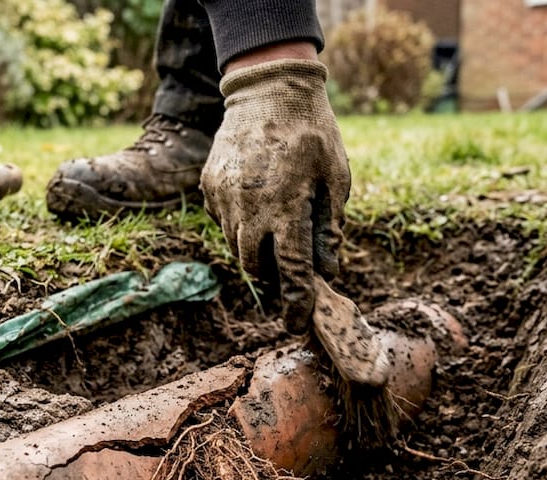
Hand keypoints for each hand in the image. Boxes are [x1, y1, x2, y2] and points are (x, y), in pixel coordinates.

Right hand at [201, 58, 349, 333]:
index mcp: (286, 206)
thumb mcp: (336, 176)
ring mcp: (224, 196)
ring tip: (275, 225)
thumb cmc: (313, 131)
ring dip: (255, 250)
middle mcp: (249, 206)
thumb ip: (331, 227)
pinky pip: (224, 221)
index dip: (295, 303)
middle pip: (255, 266)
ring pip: (235, 247)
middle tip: (291, 264)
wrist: (268, 89)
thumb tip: (327, 271)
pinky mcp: (210, 185)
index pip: (290, 271)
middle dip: (272, 274)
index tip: (297, 323)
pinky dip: (241, 225)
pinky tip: (258, 201)